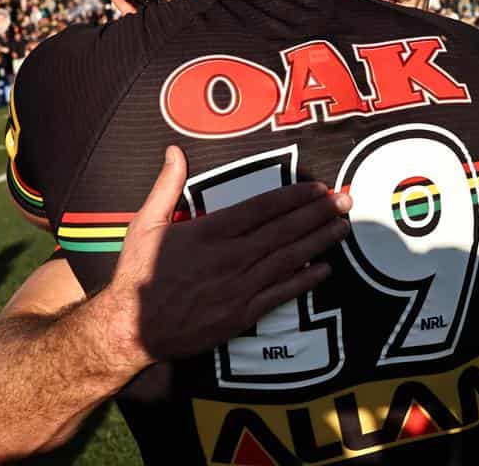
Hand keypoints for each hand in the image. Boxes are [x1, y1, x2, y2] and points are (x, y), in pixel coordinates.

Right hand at [104, 146, 351, 368]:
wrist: (131, 328)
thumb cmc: (137, 274)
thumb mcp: (144, 224)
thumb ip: (165, 186)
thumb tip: (173, 151)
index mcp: (211, 231)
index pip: (262, 208)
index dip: (294, 197)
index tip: (318, 188)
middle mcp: (231, 256)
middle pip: (284, 230)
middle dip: (318, 213)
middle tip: (346, 201)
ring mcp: (239, 286)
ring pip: (289, 258)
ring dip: (319, 242)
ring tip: (343, 227)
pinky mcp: (241, 314)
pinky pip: (280, 294)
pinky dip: (304, 281)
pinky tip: (324, 269)